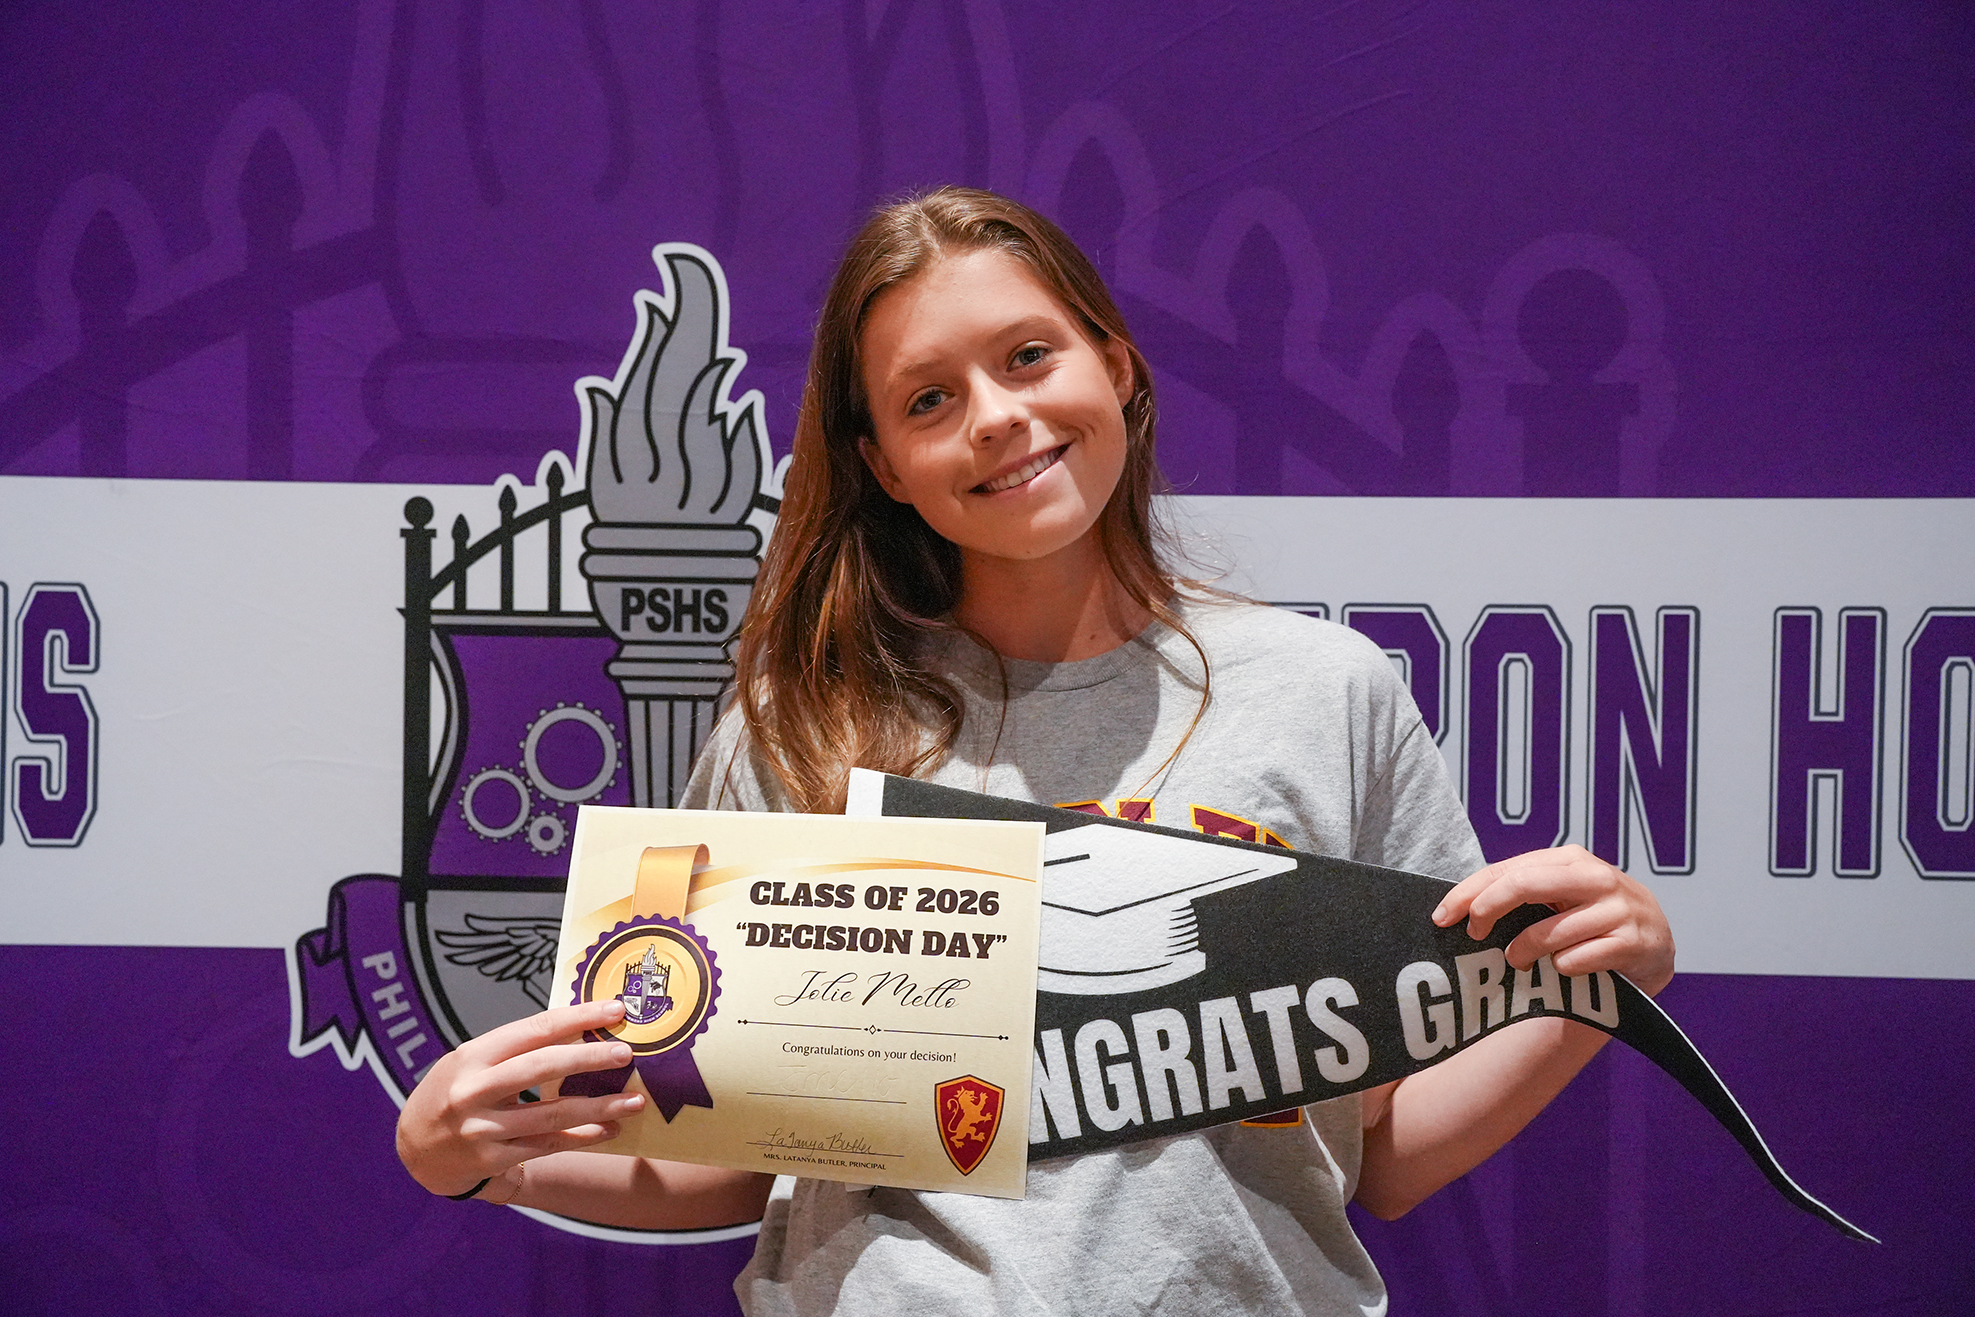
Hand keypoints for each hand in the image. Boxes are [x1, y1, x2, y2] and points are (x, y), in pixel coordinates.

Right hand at [395, 999, 647, 1196]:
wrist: (415, 1148)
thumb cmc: (454, 1091)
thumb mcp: (472, 1060)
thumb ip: (517, 1049)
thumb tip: (582, 1028)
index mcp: (473, 1055)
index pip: (534, 1029)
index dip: (578, 1017)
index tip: (615, 1009)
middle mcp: (475, 1090)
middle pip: (543, 1067)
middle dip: (590, 1058)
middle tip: (627, 1053)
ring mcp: (483, 1128)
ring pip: (552, 1114)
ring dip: (600, 1107)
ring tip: (635, 1101)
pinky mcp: (491, 1159)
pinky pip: (547, 1146)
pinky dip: (582, 1137)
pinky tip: (608, 1129)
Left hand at [1431, 845, 1674, 996]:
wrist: (1656, 943)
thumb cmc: (1594, 917)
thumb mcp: (1562, 894)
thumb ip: (1523, 891)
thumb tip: (1462, 907)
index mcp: (1571, 859)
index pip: (1507, 870)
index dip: (1468, 892)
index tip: (1441, 916)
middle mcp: (1596, 877)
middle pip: (1524, 885)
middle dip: (1487, 909)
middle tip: (1474, 935)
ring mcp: (1619, 909)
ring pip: (1549, 932)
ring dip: (1524, 952)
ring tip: (1520, 959)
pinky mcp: (1634, 942)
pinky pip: (1577, 960)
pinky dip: (1564, 968)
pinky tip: (1569, 967)